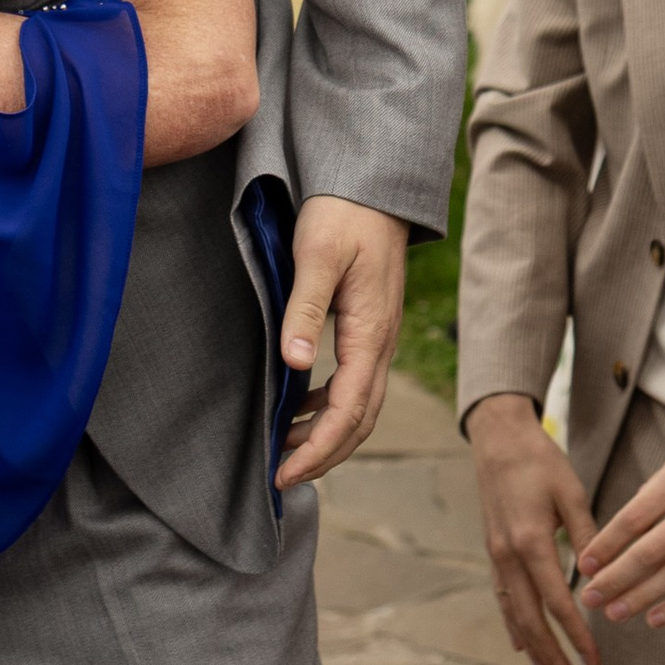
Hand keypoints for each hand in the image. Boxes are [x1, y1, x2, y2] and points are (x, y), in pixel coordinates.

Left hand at [279, 198, 407, 485]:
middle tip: (282, 478)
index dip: (318, 449)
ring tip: (285, 449)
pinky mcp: (371, 328)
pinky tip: (303, 405)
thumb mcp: (317, 255)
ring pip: (361, 405)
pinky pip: (356, 382)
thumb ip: (305, 310)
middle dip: (324, 455)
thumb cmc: (344, 214)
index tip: (285, 473)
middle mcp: (382, 343)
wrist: (374, 186)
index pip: (349, 412)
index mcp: (371, 333)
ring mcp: (380, 337)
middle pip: (361, 421)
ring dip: (328, 434)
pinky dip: (331, 405)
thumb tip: (295, 365)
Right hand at [468, 392, 598, 664]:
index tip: (594, 660)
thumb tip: (604, 578)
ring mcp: (496, 556)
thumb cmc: (540, 461)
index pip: (557, 602)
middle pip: (529, 619)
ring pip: (512, 613)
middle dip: (551, 653)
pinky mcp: (493, 551)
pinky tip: (522, 642)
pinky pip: (502, 597)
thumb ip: (588, 537)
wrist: (498, 439)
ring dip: (531, 646)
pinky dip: (513, 624)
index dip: (577, 635)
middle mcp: (508, 555)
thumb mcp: (572, 494)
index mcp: (531, 542)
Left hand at [575, 411, 664, 627]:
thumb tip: (620, 531)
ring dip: (641, 597)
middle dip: (615, 579)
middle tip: (590, 599)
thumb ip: (656, 493)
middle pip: (650, 551)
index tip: (584, 567)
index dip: (605, 546)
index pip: (633, 518)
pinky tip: (656, 617)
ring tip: (615, 612)